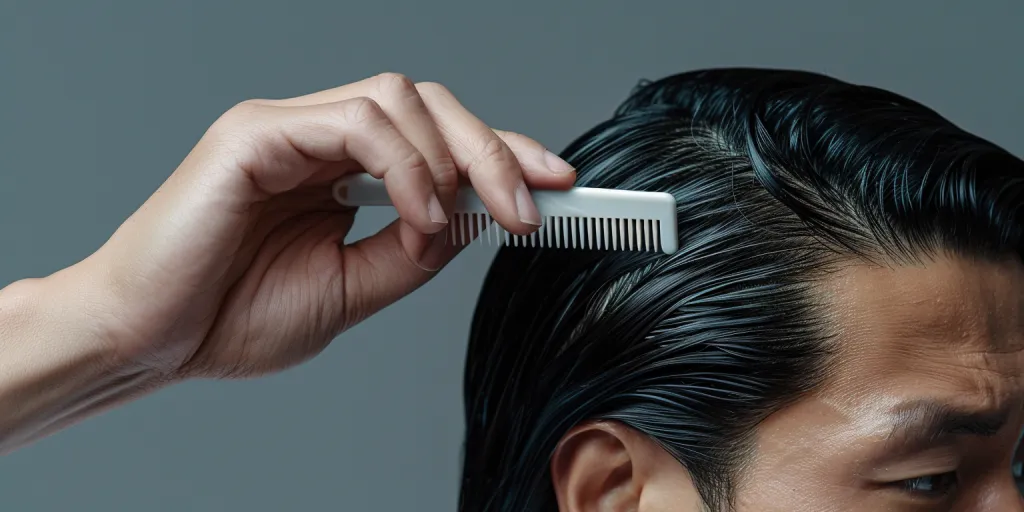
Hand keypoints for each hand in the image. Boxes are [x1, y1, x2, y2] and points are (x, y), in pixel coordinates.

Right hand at [72, 72, 575, 378]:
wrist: (150, 341)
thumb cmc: (232, 316)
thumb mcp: (351, 290)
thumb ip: (411, 251)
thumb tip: (474, 222)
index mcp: (341, 175)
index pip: (436, 141)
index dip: (501, 155)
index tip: (558, 184)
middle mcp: (318, 141)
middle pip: (429, 105)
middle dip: (494, 150)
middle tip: (533, 205)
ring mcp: (288, 129)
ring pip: (398, 98)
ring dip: (451, 160)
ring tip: (453, 222)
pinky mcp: (257, 132)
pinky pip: (355, 122)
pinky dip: (404, 165)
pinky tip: (418, 212)